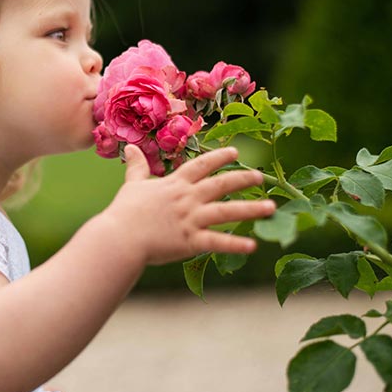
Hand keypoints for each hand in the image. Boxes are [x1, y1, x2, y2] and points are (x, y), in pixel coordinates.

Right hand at [103, 145, 273, 265]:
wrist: (120, 237)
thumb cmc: (124, 211)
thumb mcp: (132, 184)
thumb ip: (137, 166)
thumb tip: (130, 146)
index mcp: (175, 184)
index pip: (201, 165)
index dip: (219, 157)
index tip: (235, 151)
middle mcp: (188, 198)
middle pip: (221, 184)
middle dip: (243, 179)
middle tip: (261, 176)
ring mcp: (191, 219)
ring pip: (227, 211)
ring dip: (251, 209)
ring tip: (271, 207)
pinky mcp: (191, 241)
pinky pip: (217, 242)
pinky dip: (235, 244)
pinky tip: (254, 245)